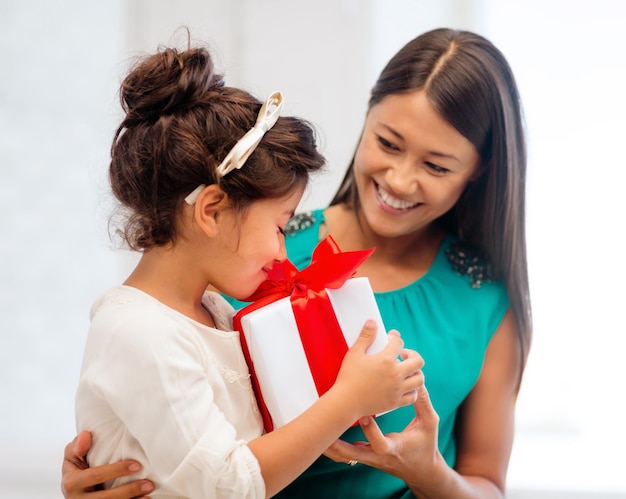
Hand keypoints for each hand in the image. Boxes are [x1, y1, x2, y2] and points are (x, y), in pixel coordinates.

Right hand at [61, 431, 153, 498]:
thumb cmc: (76, 469)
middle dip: (129, 491)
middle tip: (148, 484)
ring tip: (148, 495)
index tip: (136, 465)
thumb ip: (77, 446)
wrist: (71, 490)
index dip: (117, 470)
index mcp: (71, 482)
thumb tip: (86, 435)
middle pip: (106, 497)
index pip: (96, 476)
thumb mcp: (72, 456)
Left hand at [324, 384, 439, 482]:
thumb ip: (424, 404)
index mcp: (394, 448)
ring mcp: (370, 458)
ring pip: (345, 455)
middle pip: (352, 455)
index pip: (379, 444)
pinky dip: (336, 445)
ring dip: (331, 445)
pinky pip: (347, 453)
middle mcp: (378, 456)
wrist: (421, 470)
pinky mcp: (365, 456)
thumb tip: (418, 381)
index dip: (371, 431)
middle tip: (324, 432)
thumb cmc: (425, 447)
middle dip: (336, 445)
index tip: (365, 416)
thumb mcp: (430, 424)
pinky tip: (326, 433)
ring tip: (317, 432)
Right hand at [336, 321, 424, 417]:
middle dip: (412, 355)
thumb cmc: (348, 377)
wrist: (345, 402)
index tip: (390, 339)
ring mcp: (397, 390)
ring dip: (415, 372)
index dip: (395, 338)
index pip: (399, 343)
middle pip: (418, 361)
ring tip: (406, 370)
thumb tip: (372, 322)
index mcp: (386, 360)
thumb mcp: (354, 353)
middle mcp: (395, 375)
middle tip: (403, 355)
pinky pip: (413, 396)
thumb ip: (366, 336)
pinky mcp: (395, 402)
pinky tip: (404, 386)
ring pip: (419, 379)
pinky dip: (412, 390)